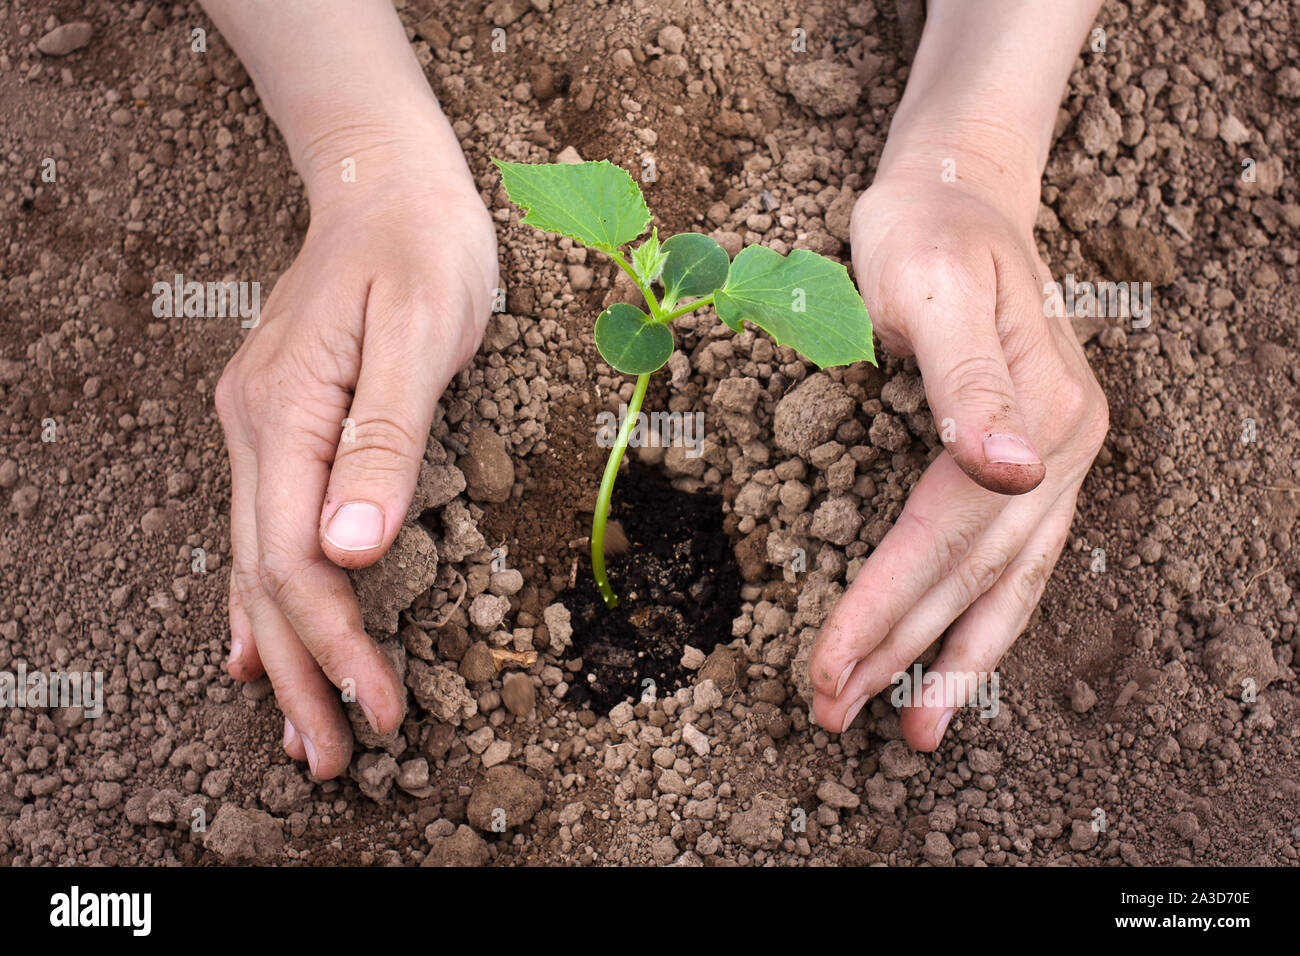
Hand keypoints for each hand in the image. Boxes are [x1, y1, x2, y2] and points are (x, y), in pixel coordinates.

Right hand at [215, 139, 497, 777]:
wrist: (387, 186)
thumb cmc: (421, 249)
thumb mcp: (423, 335)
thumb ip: (385, 441)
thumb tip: (352, 551)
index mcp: (287, 416)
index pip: (299, 559)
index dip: (336, 643)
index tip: (379, 709)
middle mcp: (256, 432)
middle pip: (268, 579)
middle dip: (304, 674)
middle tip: (336, 760)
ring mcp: (260, 430)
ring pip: (258, 565)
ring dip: (282, 653)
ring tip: (304, 731)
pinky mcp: (281, 428)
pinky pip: (261, 531)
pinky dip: (263, 600)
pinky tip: (256, 647)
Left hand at [808, 161, 1107, 748]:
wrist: (959, 191)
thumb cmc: (927, 231)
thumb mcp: (931, 287)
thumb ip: (967, 382)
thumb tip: (1012, 473)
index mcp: (1038, 411)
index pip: (946, 536)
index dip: (883, 608)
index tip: (826, 668)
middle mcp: (1062, 447)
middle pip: (974, 573)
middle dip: (901, 651)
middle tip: (835, 714)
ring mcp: (1058, 457)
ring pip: (1007, 582)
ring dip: (957, 663)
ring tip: (916, 733)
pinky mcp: (1036, 458)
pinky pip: (1014, 558)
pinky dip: (982, 617)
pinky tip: (955, 657)